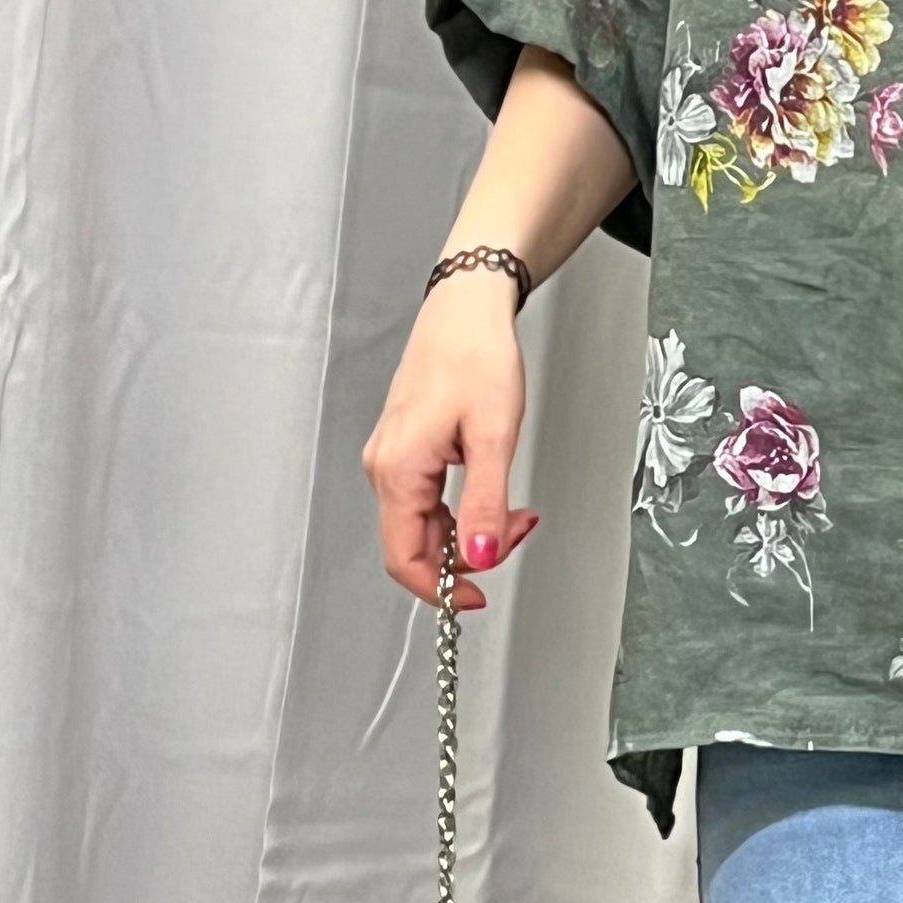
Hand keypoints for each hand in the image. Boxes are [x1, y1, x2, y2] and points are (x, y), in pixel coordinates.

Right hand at [362, 271, 540, 610]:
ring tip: (515, 513)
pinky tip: (492, 493)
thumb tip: (481, 557)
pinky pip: (426, 498)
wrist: (466, 306)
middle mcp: (385, 466)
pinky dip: (461, 508)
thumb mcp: (494, 435)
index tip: (478, 596)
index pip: (405, 558)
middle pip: (415, 545)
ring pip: (423, 523)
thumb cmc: (475, 354)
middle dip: (469, 555)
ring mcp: (392, 457)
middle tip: (517, 534)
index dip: (442, 589)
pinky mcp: (406, 447)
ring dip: (469, 531)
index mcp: (398, 469)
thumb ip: (486, 504)